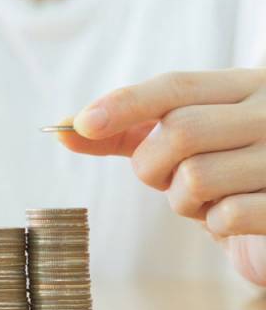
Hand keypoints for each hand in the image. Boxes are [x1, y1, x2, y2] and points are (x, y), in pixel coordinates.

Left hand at [59, 68, 265, 285]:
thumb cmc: (226, 176)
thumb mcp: (180, 145)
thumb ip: (126, 133)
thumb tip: (63, 130)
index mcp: (247, 87)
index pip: (177, 86)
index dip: (125, 104)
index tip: (81, 125)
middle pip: (179, 130)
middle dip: (153, 165)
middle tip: (168, 179)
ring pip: (197, 176)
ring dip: (184, 201)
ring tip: (209, 200)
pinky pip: (227, 215)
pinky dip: (216, 224)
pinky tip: (235, 220)